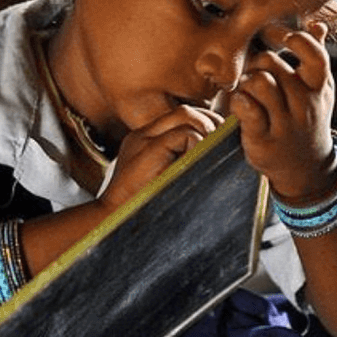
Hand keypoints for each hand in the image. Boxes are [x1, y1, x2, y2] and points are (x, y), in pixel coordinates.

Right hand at [99, 106, 221, 210]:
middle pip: (184, 111)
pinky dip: (199, 145)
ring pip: (185, 115)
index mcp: (145, 142)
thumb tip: (213, 156)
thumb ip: (182, 165)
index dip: (204, 125)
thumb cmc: (143, 212)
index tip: (220, 141)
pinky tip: (199, 164)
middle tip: (226, 142)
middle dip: (211, 122)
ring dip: (206, 131)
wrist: (111, 224)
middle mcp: (142, 136)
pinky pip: (185, 134)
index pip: (180, 118)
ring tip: (215, 151)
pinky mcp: (147, 148)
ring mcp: (142, 139)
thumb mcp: (166, 183)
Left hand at [229, 21, 335, 199]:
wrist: (305, 169)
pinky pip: (246, 108)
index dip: (295, 40)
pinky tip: (241, 105)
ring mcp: (285, 125)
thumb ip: (316, 56)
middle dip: (258, 61)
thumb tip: (318, 24)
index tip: (279, 38)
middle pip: (275, 65)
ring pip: (260, 83)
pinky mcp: (263, 140)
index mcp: (319, 89)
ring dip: (247, 81)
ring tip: (248, 89)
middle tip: (254, 70)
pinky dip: (238, 101)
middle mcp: (305, 106)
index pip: (315, 55)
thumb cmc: (306, 118)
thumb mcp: (318, 90)